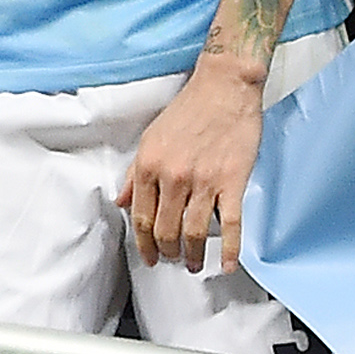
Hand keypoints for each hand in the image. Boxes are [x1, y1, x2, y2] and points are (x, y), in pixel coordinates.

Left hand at [117, 60, 265, 273]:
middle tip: (171, 260)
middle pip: (165, 230)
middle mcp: (173, 176)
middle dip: (166, 253)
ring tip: (194, 264)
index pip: (140, 216)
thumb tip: (122, 201)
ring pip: (194, 233)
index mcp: (149, 164)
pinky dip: (230, 250)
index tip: (148, 255)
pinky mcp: (232, 182)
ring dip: (193, 256)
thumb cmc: (189, 110)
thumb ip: (136, 173)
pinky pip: (231, 225)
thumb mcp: (151, 138)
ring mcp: (203, 181)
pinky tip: (228, 265)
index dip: (143, 242)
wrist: (224, 88)